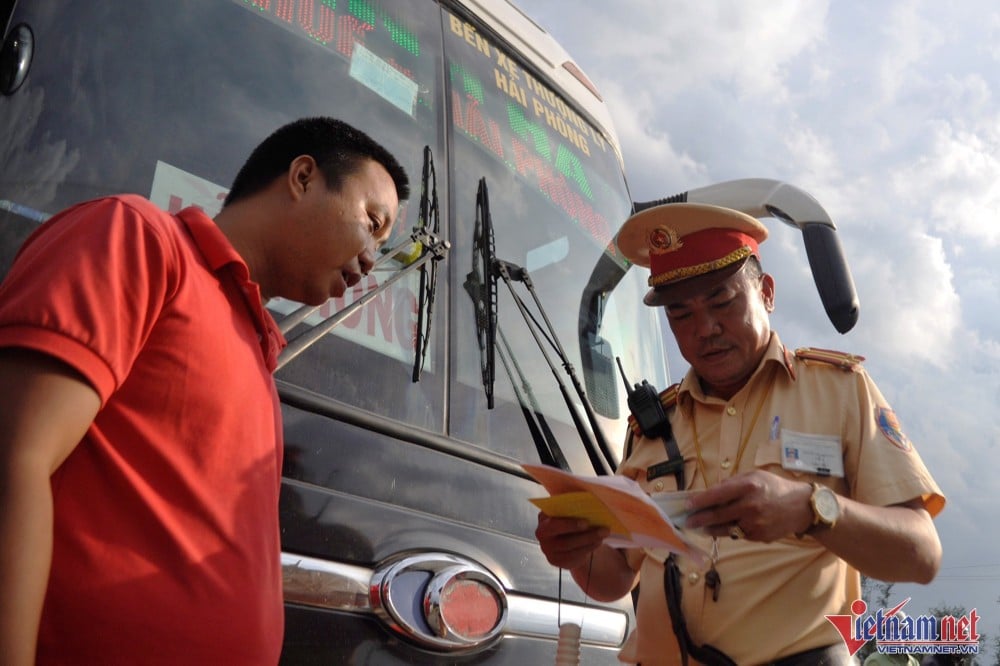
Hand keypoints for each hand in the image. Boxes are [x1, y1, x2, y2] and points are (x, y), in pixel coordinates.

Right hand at [534, 513, 608, 568]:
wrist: (562, 534)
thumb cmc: (565, 517)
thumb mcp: (564, 511)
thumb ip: (570, 508)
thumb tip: (588, 506)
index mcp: (543, 521)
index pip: (554, 525)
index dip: (570, 525)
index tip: (586, 522)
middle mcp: (542, 538)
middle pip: (565, 542)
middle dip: (585, 536)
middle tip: (603, 530)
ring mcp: (548, 551)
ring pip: (572, 550)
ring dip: (590, 542)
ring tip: (603, 534)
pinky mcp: (557, 561)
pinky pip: (574, 558)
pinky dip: (588, 549)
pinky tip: (597, 542)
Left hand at [682, 470, 812, 541]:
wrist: (802, 507)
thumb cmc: (775, 487)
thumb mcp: (755, 476)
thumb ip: (732, 483)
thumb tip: (710, 492)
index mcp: (748, 486)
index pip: (717, 494)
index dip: (700, 500)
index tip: (687, 504)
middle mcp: (750, 506)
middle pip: (717, 515)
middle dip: (699, 519)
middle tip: (687, 521)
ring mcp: (754, 524)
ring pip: (725, 528)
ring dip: (709, 528)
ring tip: (699, 526)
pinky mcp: (758, 537)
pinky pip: (738, 534)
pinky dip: (729, 531)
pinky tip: (723, 527)